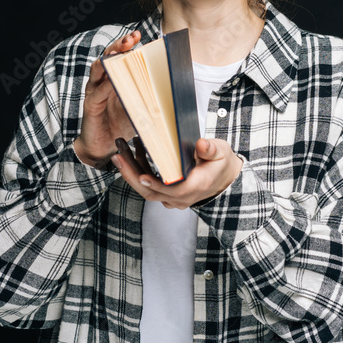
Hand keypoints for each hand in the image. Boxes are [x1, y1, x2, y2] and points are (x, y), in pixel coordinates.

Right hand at [73, 30, 141, 167]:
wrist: (103, 146)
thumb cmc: (121, 124)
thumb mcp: (140, 106)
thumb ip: (150, 95)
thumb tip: (174, 87)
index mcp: (115, 77)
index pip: (120, 55)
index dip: (127, 44)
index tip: (139, 35)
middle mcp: (103, 80)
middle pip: (108, 56)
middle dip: (120, 45)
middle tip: (131, 39)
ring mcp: (95, 91)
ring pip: (98, 69)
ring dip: (109, 59)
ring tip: (120, 52)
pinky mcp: (91, 106)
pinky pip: (98, 93)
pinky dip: (106, 86)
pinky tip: (114, 82)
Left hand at [113, 136, 243, 208]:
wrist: (224, 178)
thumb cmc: (220, 164)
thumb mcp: (220, 152)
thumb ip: (211, 149)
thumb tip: (202, 144)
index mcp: (195, 187)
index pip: (172, 190)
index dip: (155, 184)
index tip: (141, 176)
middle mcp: (181, 197)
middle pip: (151, 192)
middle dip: (131, 174)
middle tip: (117, 157)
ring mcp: (172, 198)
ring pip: (146, 188)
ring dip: (131, 169)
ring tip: (121, 148)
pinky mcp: (166, 193)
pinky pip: (148, 185)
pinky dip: (138, 169)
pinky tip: (132, 150)